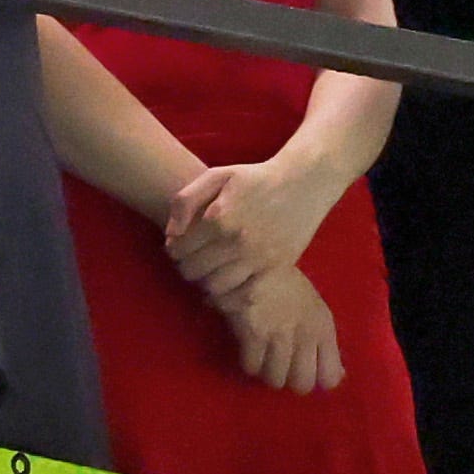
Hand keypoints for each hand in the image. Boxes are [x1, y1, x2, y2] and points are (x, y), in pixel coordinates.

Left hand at [164, 155, 338, 308]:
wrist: (303, 183)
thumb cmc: (255, 178)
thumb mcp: (217, 176)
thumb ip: (185, 201)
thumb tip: (170, 234)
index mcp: (218, 218)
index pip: (179, 249)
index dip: (173, 250)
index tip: (178, 247)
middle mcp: (236, 241)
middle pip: (194, 271)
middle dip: (186, 267)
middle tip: (190, 261)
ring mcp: (257, 258)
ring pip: (215, 287)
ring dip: (205, 283)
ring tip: (207, 272)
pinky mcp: (275, 269)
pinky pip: (244, 296)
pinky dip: (229, 297)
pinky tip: (226, 286)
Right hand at [219, 266, 342, 396]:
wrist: (256, 260)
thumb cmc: (288, 287)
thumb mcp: (316, 311)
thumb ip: (326, 345)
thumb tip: (340, 377)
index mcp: (324, 328)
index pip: (330, 377)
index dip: (317, 379)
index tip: (305, 370)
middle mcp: (305, 335)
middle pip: (301, 384)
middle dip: (290, 380)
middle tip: (281, 367)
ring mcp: (279, 335)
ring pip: (275, 379)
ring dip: (268, 372)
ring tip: (264, 358)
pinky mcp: (253, 333)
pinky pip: (252, 367)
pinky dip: (249, 362)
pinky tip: (250, 349)